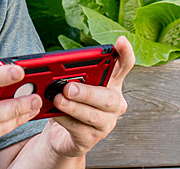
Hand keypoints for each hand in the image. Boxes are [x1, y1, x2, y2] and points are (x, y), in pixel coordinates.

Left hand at [44, 36, 134, 158]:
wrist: (62, 134)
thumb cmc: (69, 102)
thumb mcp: (70, 85)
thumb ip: (69, 76)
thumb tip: (56, 71)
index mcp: (111, 84)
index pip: (123, 67)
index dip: (125, 54)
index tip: (121, 40)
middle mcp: (114, 104)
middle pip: (108, 97)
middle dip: (88, 92)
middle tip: (69, 88)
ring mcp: (105, 124)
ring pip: (94, 116)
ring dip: (74, 107)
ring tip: (58, 100)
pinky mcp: (91, 140)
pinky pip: (79, 130)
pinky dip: (65, 120)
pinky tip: (55, 114)